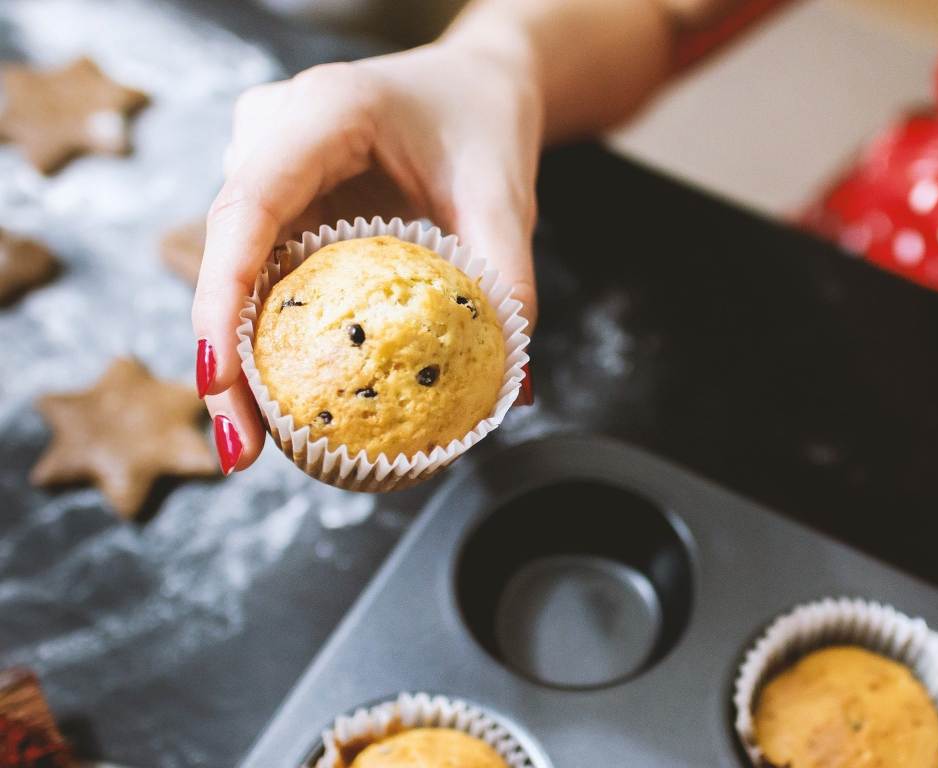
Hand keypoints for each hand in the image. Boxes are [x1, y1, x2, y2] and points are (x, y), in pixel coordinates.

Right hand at [192, 41, 541, 473]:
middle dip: (222, 358)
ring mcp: (263, 166)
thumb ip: (507, 277)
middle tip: (239, 450)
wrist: (473, 85)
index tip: (219, 378)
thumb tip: (513, 391)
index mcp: (322, 112)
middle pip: (226, 253)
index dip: (222, 295)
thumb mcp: (504, 194)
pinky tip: (280, 403)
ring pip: (233, 271)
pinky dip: (267, 337)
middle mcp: (272, 134)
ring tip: (250, 445)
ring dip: (239, 358)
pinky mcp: (275, 201)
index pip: (249, 206)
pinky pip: (260, 274)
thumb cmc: (483, 125)